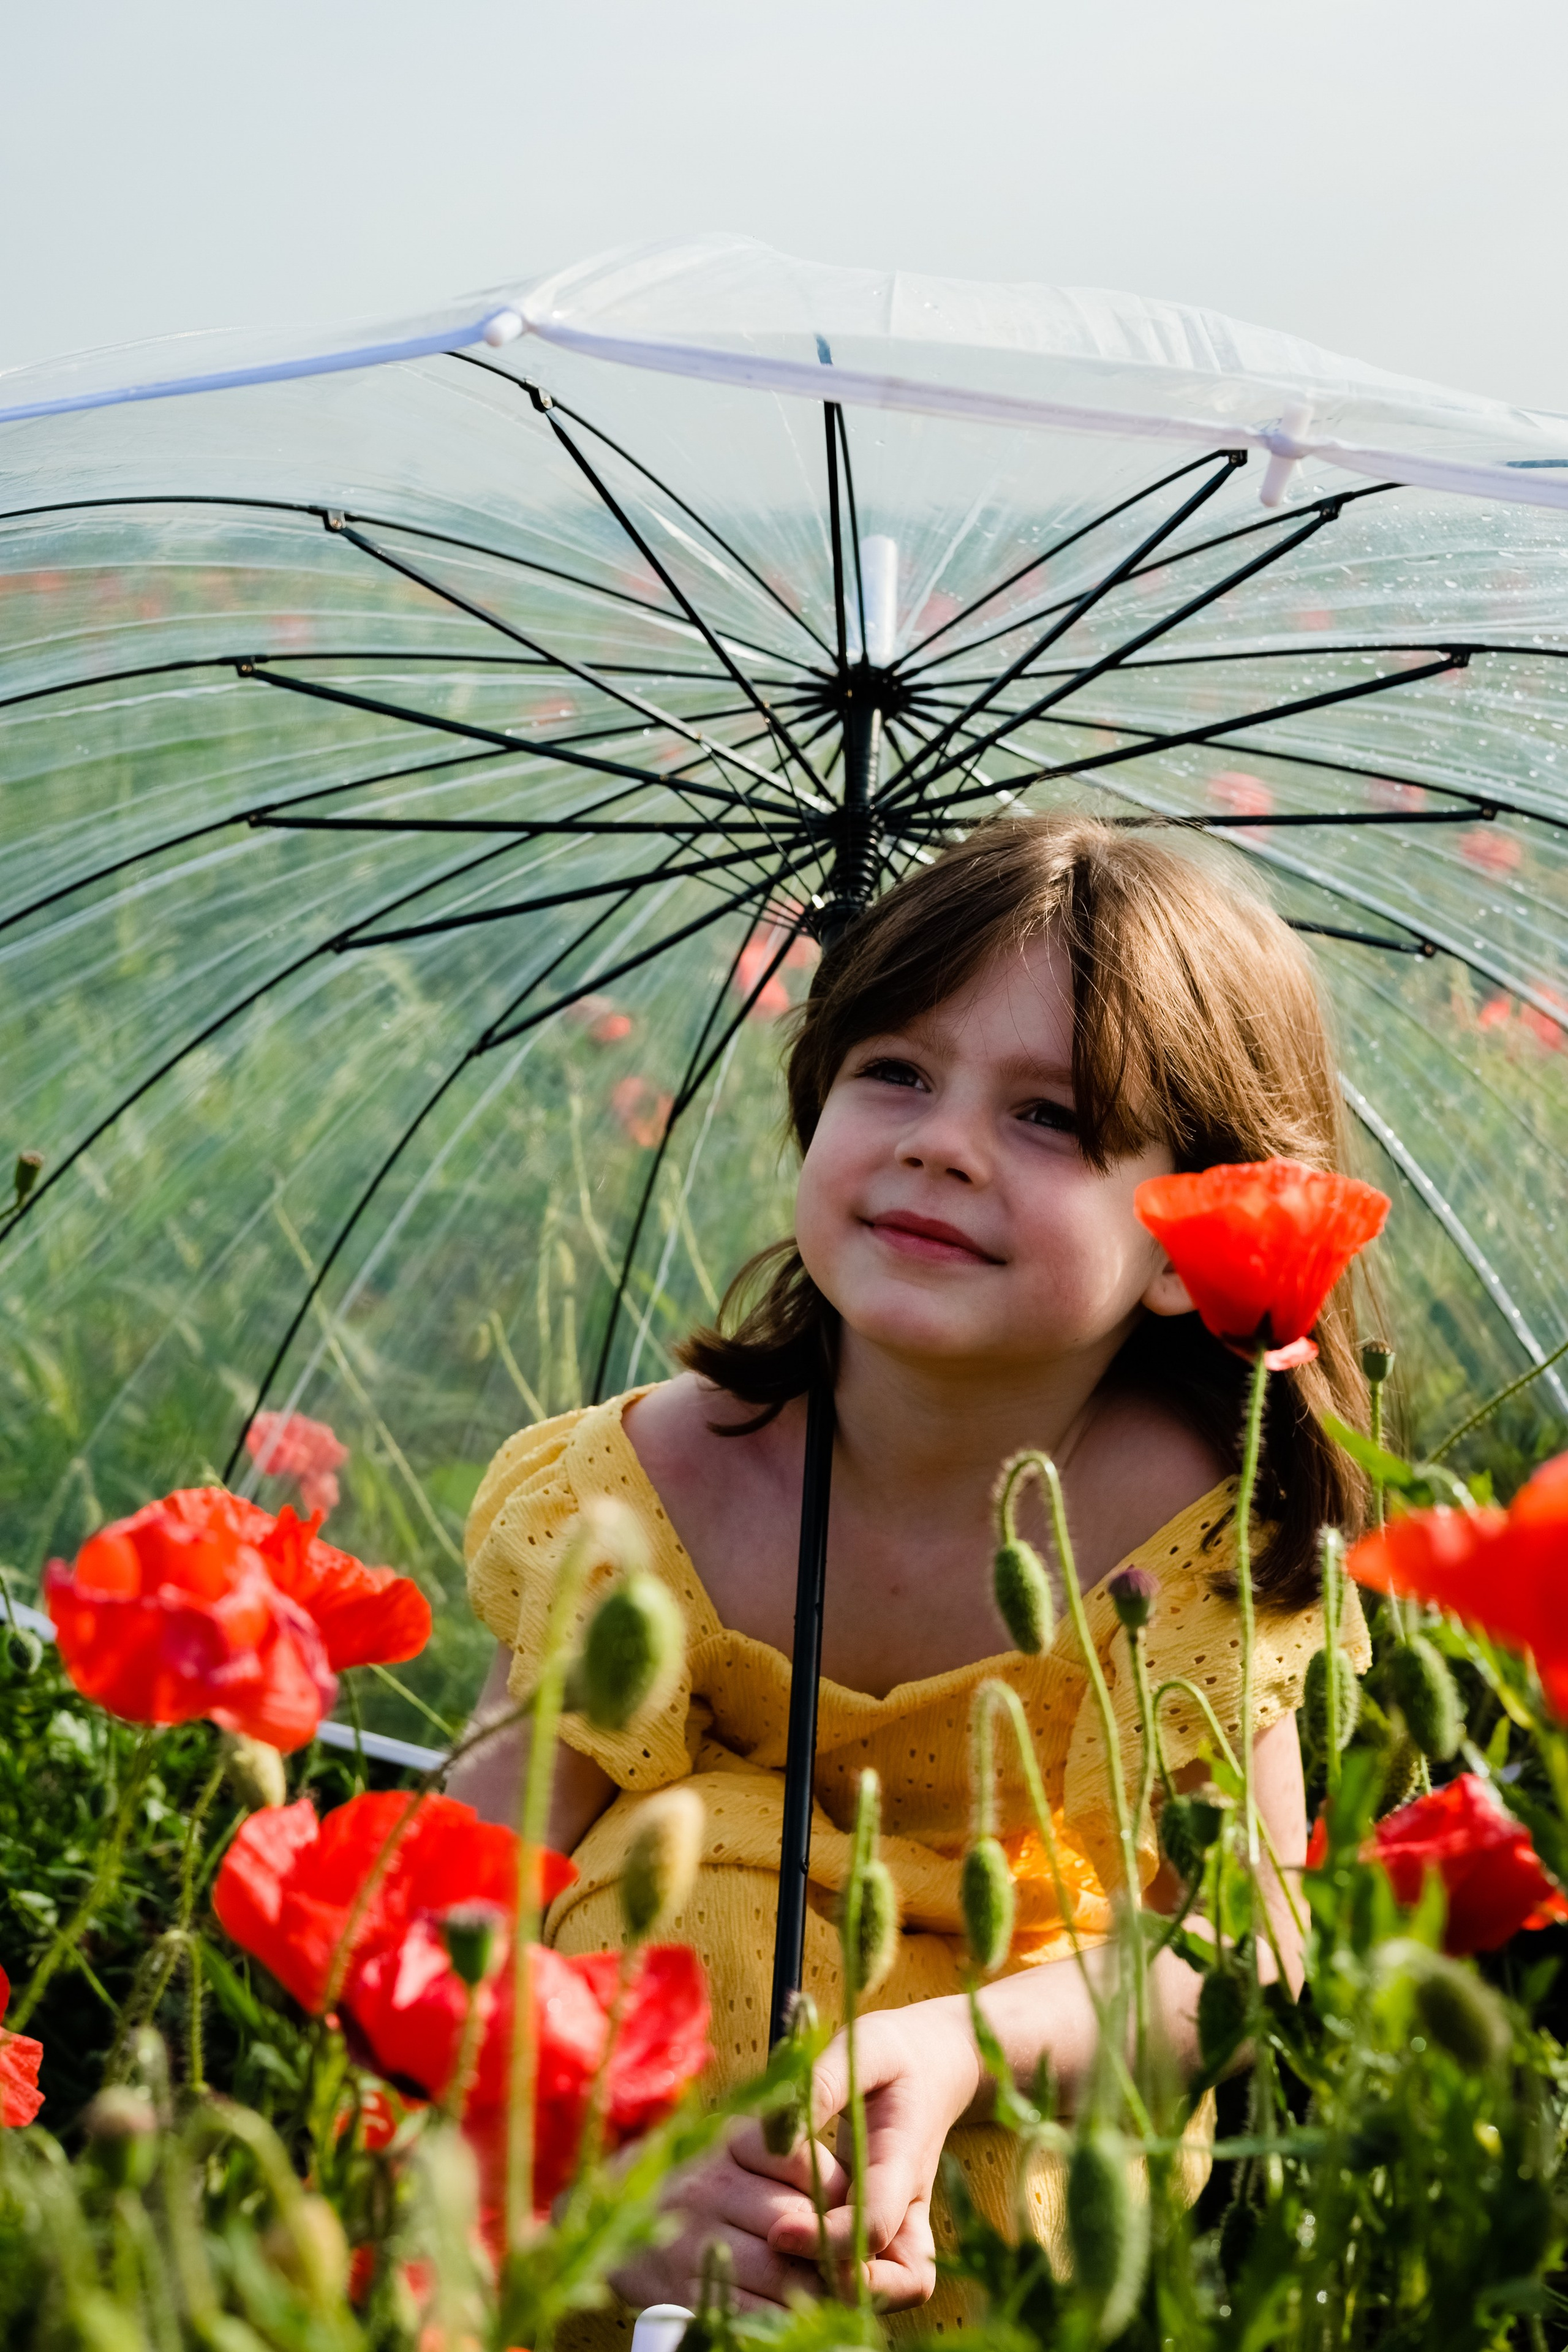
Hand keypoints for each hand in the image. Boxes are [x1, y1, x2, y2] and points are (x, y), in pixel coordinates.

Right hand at [610, 2117, 847, 2313]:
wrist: (609, 2209)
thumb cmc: (695, 2173)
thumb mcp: (736, 2145)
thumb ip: (788, 2159)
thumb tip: (849, 2197)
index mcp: (731, 2140)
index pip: (807, 2165)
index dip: (840, 2196)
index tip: (852, 2212)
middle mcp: (710, 2185)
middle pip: (797, 2224)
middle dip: (834, 2251)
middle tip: (854, 2264)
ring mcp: (691, 2239)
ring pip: (777, 2271)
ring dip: (814, 2289)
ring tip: (830, 2291)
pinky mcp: (680, 2289)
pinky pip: (745, 2309)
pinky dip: (779, 2317)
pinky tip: (792, 2311)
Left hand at [768, 1998, 981, 2310]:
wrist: (936, 2064)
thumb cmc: (895, 2055)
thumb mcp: (863, 2049)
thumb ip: (822, 2085)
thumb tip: (775, 2132)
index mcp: (904, 2162)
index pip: (876, 2223)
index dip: (830, 2238)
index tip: (779, 2233)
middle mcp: (908, 2207)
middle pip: (894, 2283)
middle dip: (836, 2282)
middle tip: (777, 2257)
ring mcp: (902, 2226)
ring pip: (886, 2292)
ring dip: (833, 2287)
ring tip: (778, 2257)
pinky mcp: (886, 2232)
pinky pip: (868, 2278)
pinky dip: (830, 2275)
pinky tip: (787, 2247)